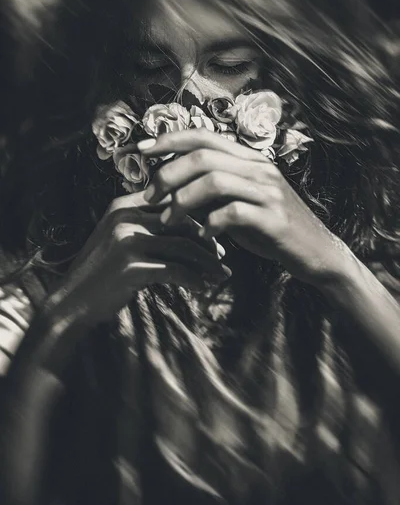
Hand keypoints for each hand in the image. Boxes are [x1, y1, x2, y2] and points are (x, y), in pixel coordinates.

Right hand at [47, 190, 230, 325]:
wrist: (72, 302)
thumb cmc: (103, 273)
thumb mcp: (120, 239)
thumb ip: (149, 227)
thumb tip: (192, 229)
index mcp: (124, 205)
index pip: (175, 202)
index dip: (200, 218)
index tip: (215, 238)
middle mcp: (125, 217)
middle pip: (184, 222)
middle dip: (209, 242)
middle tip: (222, 259)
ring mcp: (127, 240)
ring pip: (184, 246)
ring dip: (208, 263)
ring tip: (221, 276)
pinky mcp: (131, 266)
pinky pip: (175, 270)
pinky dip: (194, 279)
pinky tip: (202, 288)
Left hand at [138, 129, 349, 285]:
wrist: (315, 253)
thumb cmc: (270, 229)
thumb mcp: (239, 205)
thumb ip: (211, 194)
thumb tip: (170, 190)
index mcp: (249, 160)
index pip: (204, 136)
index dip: (170, 139)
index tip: (141, 149)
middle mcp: (259, 168)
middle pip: (202, 156)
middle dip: (168, 174)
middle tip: (149, 197)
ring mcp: (268, 192)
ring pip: (214, 181)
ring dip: (182, 201)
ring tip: (168, 221)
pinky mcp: (274, 218)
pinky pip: (233, 213)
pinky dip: (211, 224)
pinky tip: (204, 237)